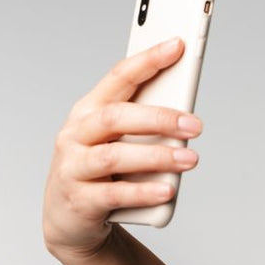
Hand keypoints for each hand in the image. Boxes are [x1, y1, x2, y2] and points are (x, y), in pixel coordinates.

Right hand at [42, 37, 201, 262]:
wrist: (69, 219)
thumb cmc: (102, 172)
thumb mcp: (119, 142)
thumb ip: (144, 125)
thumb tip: (187, 115)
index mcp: (88, 111)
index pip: (118, 77)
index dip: (147, 60)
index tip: (177, 46)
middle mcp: (76, 135)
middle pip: (116, 117)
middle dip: (159, 117)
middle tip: (195, 124)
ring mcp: (73, 168)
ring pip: (114, 156)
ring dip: (157, 156)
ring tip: (191, 159)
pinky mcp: (80, 200)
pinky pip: (114, 194)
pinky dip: (144, 191)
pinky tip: (168, 190)